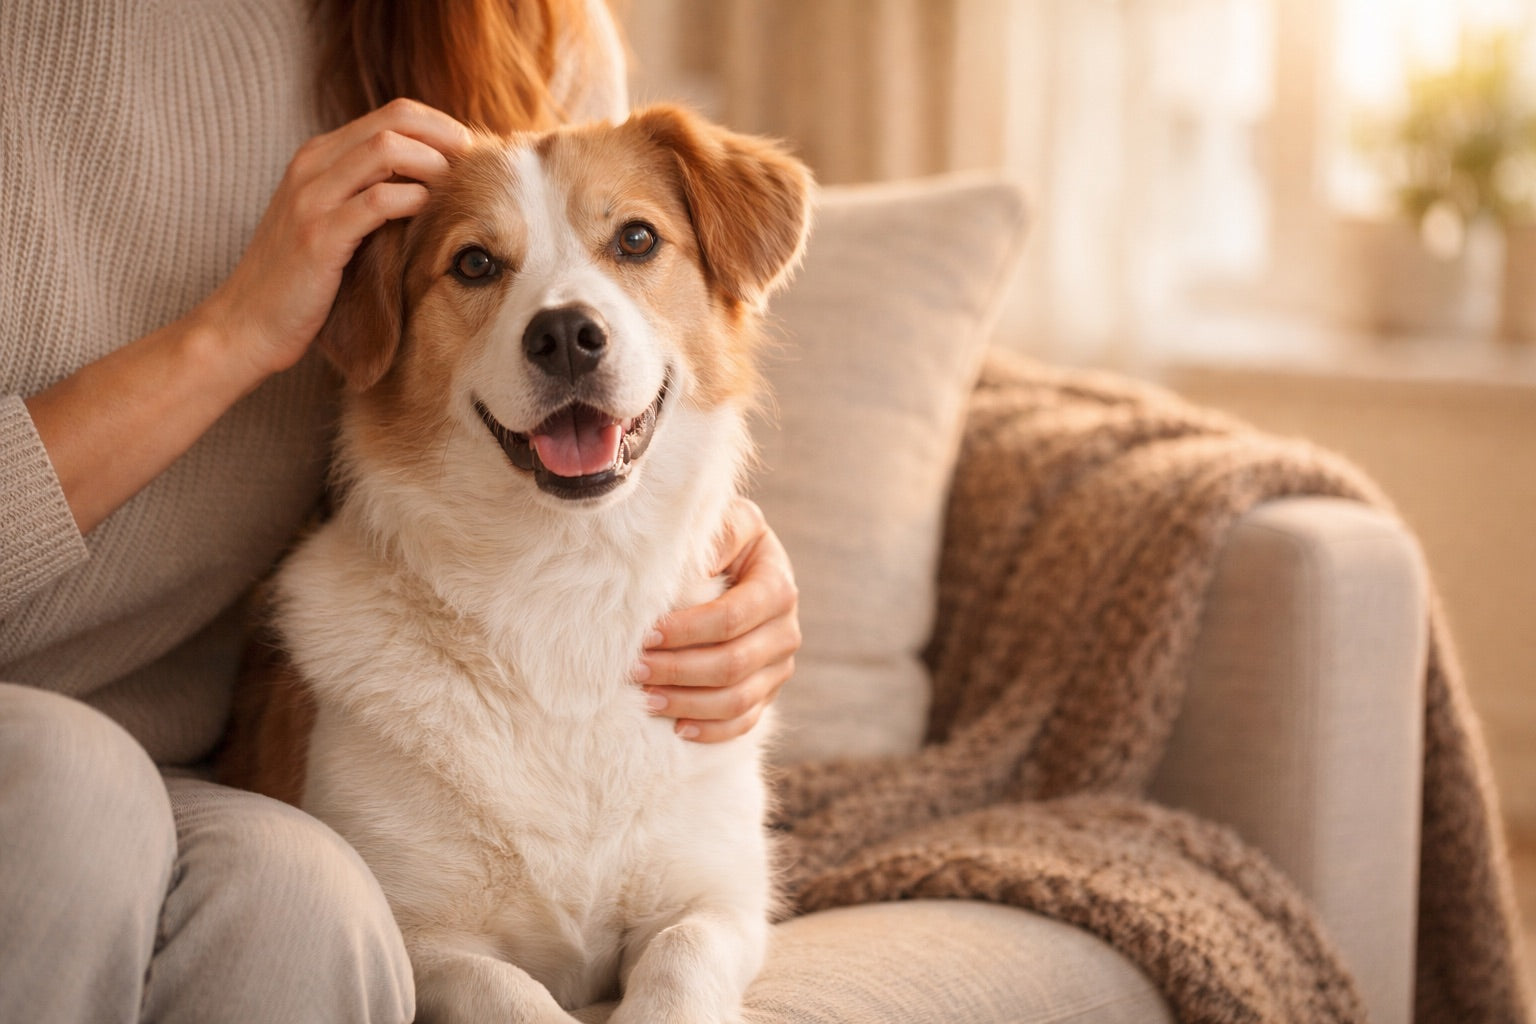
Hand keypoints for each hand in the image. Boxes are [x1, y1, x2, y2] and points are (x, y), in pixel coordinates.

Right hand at [196, 98, 470, 386]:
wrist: (246, 322)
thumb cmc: (300, 278)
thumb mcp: (330, 220)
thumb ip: (367, 192)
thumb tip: (430, 181)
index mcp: (318, 157)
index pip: (390, 114)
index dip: (437, 125)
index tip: (467, 152)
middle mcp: (312, 166)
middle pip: (393, 121)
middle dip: (443, 137)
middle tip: (472, 165)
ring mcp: (312, 198)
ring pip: (385, 151)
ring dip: (432, 164)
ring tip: (454, 189)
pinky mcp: (319, 236)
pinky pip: (376, 202)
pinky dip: (411, 200)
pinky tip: (428, 213)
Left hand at [637, 498, 799, 742]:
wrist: (743, 565)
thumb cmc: (723, 541)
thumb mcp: (729, 520)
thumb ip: (719, 533)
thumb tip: (703, 566)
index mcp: (777, 585)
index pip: (731, 618)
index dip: (687, 631)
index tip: (647, 635)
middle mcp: (786, 630)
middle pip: (733, 664)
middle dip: (678, 671)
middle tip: (635, 670)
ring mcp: (780, 666)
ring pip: (738, 699)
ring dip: (688, 704)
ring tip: (646, 700)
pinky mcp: (769, 691)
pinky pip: (745, 721)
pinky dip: (711, 730)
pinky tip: (677, 728)